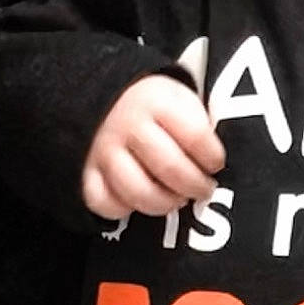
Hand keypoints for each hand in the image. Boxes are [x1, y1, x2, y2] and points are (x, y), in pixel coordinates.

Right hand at [81, 74, 224, 218]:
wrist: (104, 96)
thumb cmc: (154, 106)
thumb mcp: (179, 100)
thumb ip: (198, 126)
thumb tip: (216, 166)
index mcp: (156, 100)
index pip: (195, 136)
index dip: (213, 158)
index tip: (216, 164)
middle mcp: (126, 124)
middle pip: (170, 168)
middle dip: (195, 186)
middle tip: (203, 189)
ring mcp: (103, 150)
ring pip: (139, 192)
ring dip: (165, 203)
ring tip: (176, 198)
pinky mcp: (86, 171)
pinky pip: (104, 203)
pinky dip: (124, 209)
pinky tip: (139, 200)